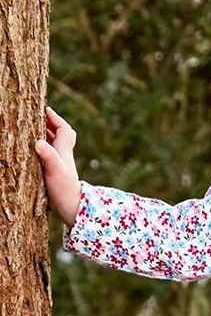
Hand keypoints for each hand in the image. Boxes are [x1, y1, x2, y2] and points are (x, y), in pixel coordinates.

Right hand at [35, 107, 81, 226]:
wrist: (72, 207)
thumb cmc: (64, 188)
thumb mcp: (55, 170)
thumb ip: (48, 155)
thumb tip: (39, 142)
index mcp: (64, 151)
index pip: (64, 129)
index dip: (55, 118)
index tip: (44, 109)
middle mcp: (64, 155)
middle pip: (61, 134)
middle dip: (50, 124)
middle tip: (37, 117)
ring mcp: (60, 164)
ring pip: (55, 145)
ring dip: (46, 136)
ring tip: (32, 130)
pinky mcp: (56, 173)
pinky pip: (50, 155)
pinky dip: (43, 149)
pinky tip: (33, 152)